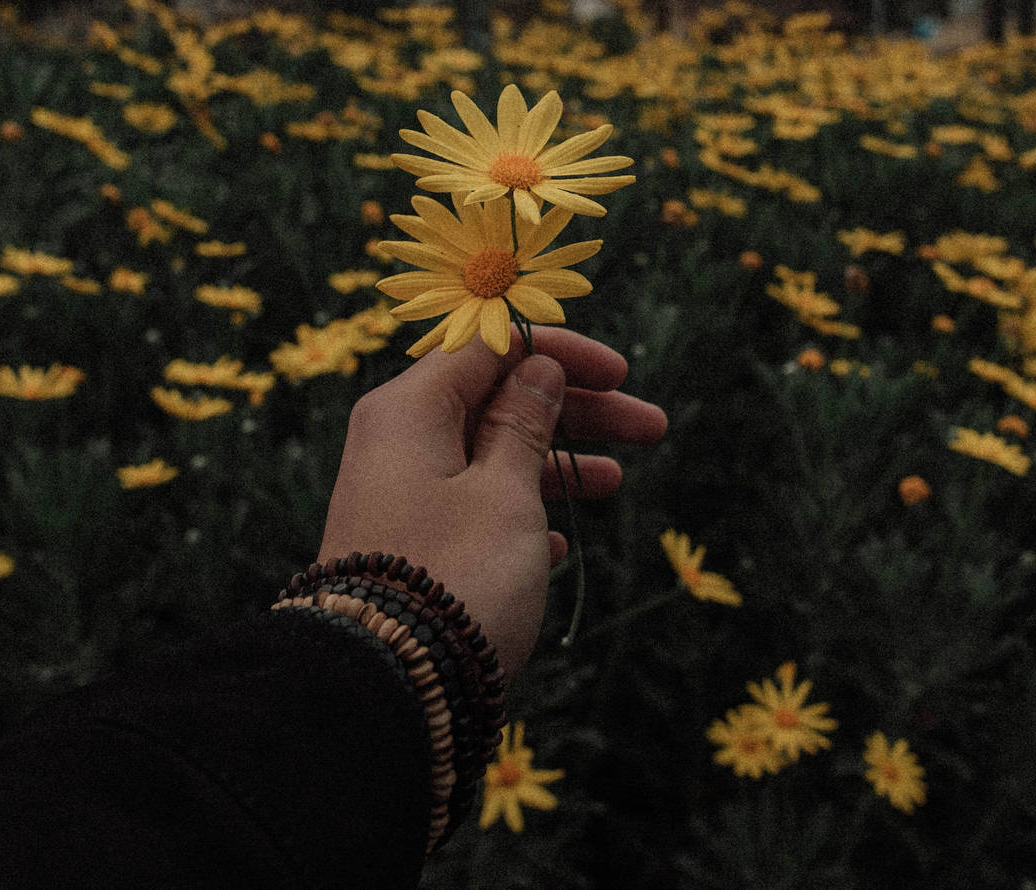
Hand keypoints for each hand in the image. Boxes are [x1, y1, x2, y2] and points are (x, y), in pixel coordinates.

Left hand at [318, 325, 666, 680]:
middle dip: (575, 411)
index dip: (558, 354)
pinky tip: (557, 542)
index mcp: (410, 409)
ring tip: (615, 483)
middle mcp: (397, 442)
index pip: (489, 348)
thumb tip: (534, 368)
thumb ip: (523, 424)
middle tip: (651, 428)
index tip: (619, 373)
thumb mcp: (505, 492)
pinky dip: (518, 511)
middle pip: (496, 401)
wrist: (384, 687)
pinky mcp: (409, 545)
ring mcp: (400, 495)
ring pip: (490, 456)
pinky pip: (472, 506)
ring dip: (555, 464)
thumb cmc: (454, 576)